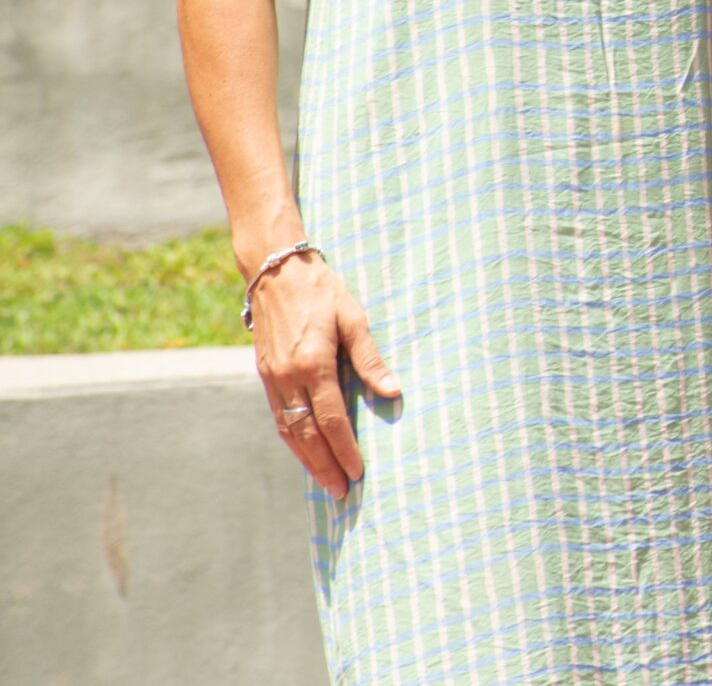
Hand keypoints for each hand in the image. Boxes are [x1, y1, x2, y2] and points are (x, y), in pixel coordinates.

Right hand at [250, 251, 400, 499]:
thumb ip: (370, 359)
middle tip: (341, 492)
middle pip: (306, 433)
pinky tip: (305, 452)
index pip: (331, 418)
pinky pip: (280, 416)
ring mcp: (272, 378)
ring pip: (288, 430)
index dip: (345, 448)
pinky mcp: (265, 375)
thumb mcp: (354, 318)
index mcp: (312, 363)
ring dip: (306, 459)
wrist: (276, 272)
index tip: (358, 471)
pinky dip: (292, 439)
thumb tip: (393, 392)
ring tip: (325, 482)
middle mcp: (287, 377)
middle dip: (324, 465)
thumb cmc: (323, 292)